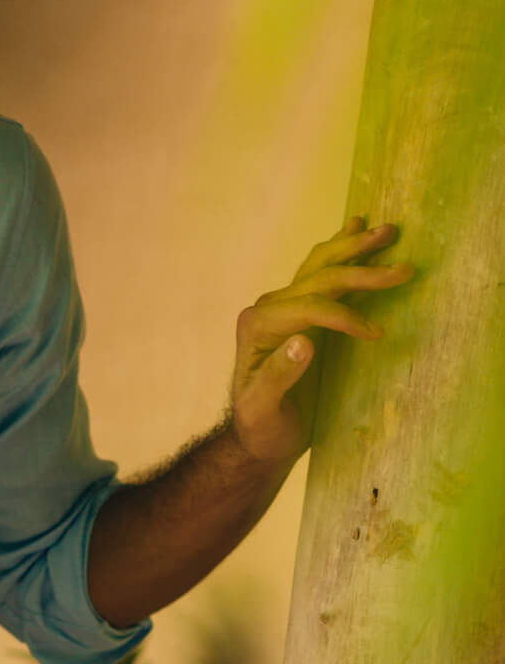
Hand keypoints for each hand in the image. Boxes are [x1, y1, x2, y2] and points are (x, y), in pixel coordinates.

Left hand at [229, 216, 415, 466]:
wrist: (259, 434)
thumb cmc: (261, 425)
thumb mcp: (263, 408)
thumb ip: (278, 376)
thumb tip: (304, 343)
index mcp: (258, 326)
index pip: (308, 308)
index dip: (344, 317)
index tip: (376, 333)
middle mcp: (269, 308)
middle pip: (319, 278)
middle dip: (361, 269)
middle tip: (404, 267)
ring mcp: (284, 306)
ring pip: (321, 266)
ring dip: (354, 247)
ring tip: (388, 230)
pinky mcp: (300, 312)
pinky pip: (321, 274)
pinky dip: (342, 253)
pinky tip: (356, 231)